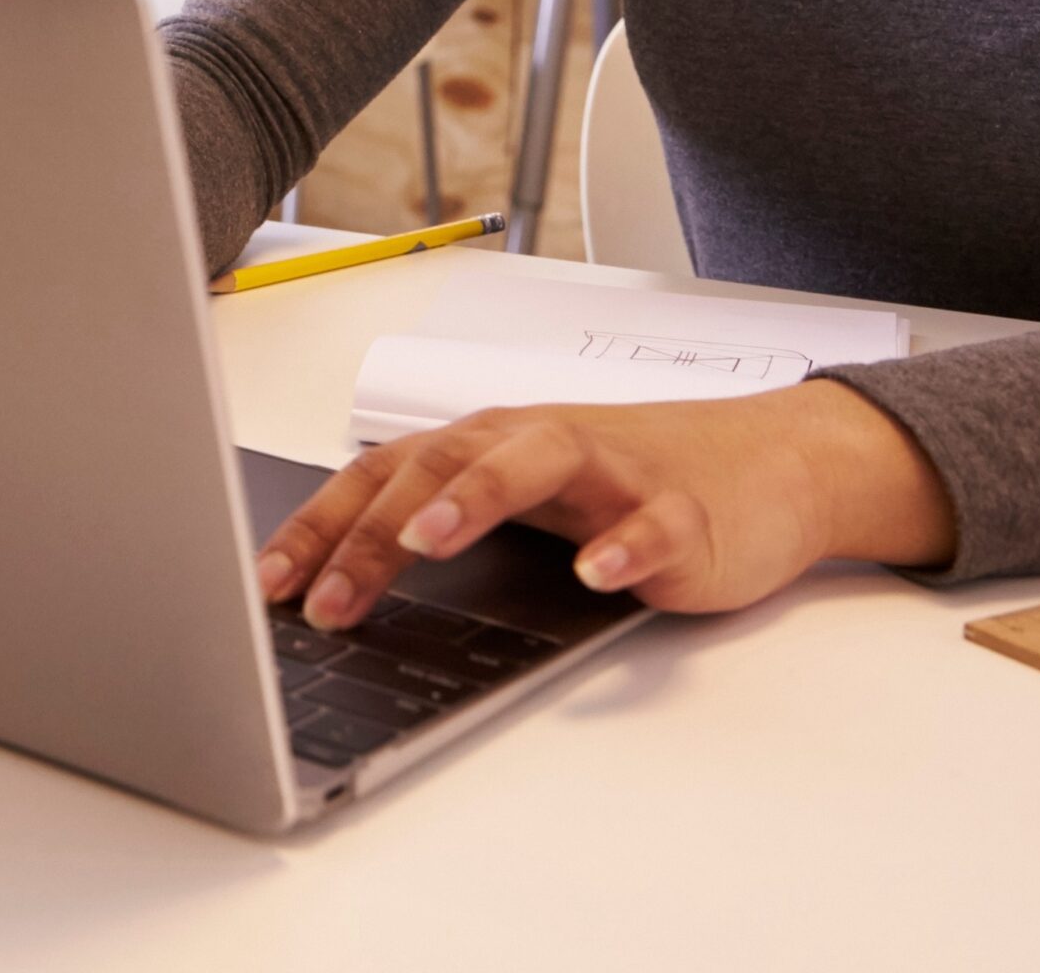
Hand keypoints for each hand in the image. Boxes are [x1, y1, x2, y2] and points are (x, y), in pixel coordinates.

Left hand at [255, 380, 955, 630]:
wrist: (772, 463)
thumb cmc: (636, 479)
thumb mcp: (529, 498)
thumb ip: (451, 524)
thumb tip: (338, 585)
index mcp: (493, 442)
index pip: (387, 472)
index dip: (322, 525)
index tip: (267, 585)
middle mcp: (542, 442)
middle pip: (443, 462)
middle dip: (374, 531)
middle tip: (327, 597)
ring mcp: (615, 472)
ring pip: (536, 461)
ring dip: (475, 497)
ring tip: (427, 541)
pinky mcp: (684, 511)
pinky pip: (651, 523)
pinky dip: (622, 545)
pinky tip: (597, 573)